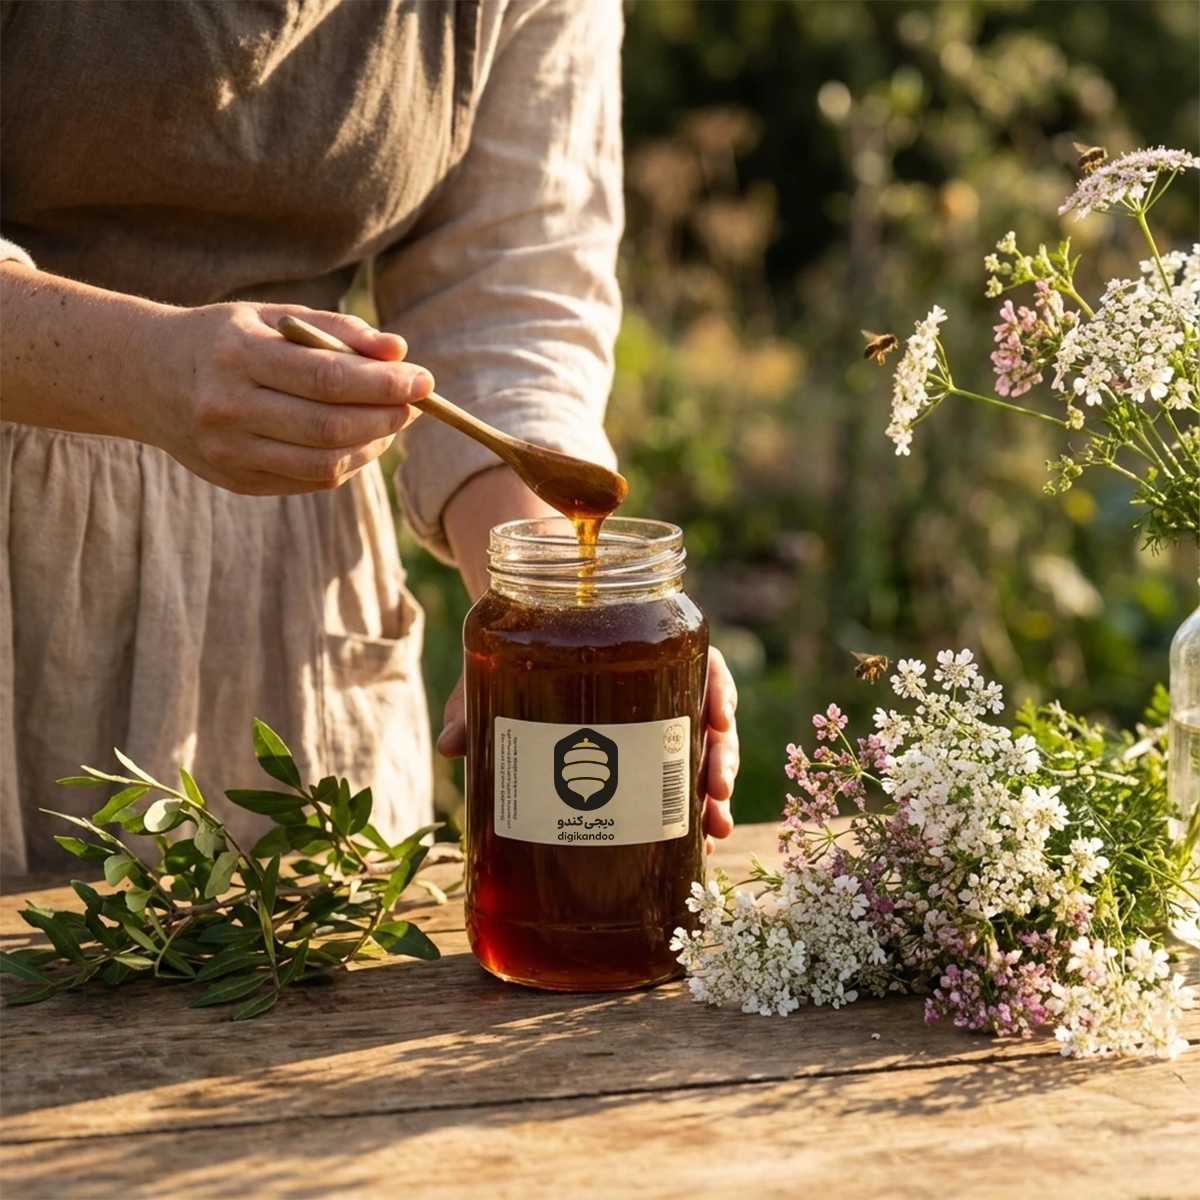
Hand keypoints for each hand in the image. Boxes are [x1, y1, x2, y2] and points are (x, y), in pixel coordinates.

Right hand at [147, 303, 432, 493]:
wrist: (145, 377)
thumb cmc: (224, 339)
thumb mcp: (271, 317)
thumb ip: (337, 331)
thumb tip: (400, 351)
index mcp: (236, 356)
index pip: (328, 378)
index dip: (385, 383)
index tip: (423, 379)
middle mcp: (228, 408)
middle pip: (330, 426)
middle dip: (386, 417)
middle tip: (415, 404)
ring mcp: (229, 452)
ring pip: (324, 464)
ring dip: (372, 445)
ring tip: (391, 422)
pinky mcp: (236, 480)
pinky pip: (309, 481)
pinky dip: (347, 463)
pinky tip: (361, 441)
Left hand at [436, 646, 738, 849]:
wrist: (514, 652)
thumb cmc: (513, 655)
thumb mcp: (496, 669)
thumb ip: (475, 701)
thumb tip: (451, 745)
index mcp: (641, 651)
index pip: (700, 662)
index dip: (717, 690)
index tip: (718, 717)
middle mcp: (659, 685)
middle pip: (708, 715)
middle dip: (720, 757)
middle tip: (716, 793)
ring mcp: (657, 723)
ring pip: (702, 753)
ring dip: (713, 791)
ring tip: (713, 830)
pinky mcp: (646, 757)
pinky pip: (679, 780)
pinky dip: (692, 808)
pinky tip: (697, 842)